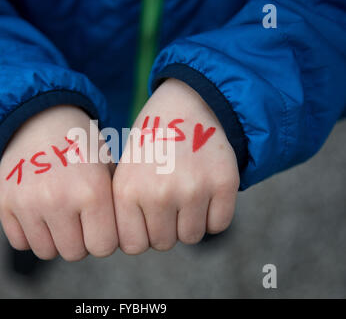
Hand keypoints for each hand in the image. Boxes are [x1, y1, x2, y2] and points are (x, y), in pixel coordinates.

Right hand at [0, 105, 117, 260]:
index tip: (100, 224)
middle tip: (78, 219)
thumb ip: (115, 207)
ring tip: (59, 215)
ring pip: (45, 252)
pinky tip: (38, 212)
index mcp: (92, 191)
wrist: (41, 119)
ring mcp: (28, 202)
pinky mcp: (4, 202)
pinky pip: (19, 242)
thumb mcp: (108, 168)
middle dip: (79, 241)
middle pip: (74, 253)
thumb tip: (120, 242)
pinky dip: (29, 233)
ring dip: (54, 240)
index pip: (104, 247)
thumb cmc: (81, 148)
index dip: (104, 238)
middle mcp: (59, 199)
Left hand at [113, 78, 238, 253]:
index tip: (144, 220)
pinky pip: (218, 224)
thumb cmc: (153, 142)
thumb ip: (126, 209)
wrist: (187, 103)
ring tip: (185, 193)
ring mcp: (193, 189)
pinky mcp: (224, 183)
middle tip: (168, 201)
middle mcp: (158, 193)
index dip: (140, 235)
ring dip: (189, 221)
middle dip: (165, 228)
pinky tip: (205, 190)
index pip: (132, 245)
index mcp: (127, 190)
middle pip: (163, 243)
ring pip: (192, 237)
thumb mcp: (126, 169)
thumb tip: (133, 245)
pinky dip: (213, 214)